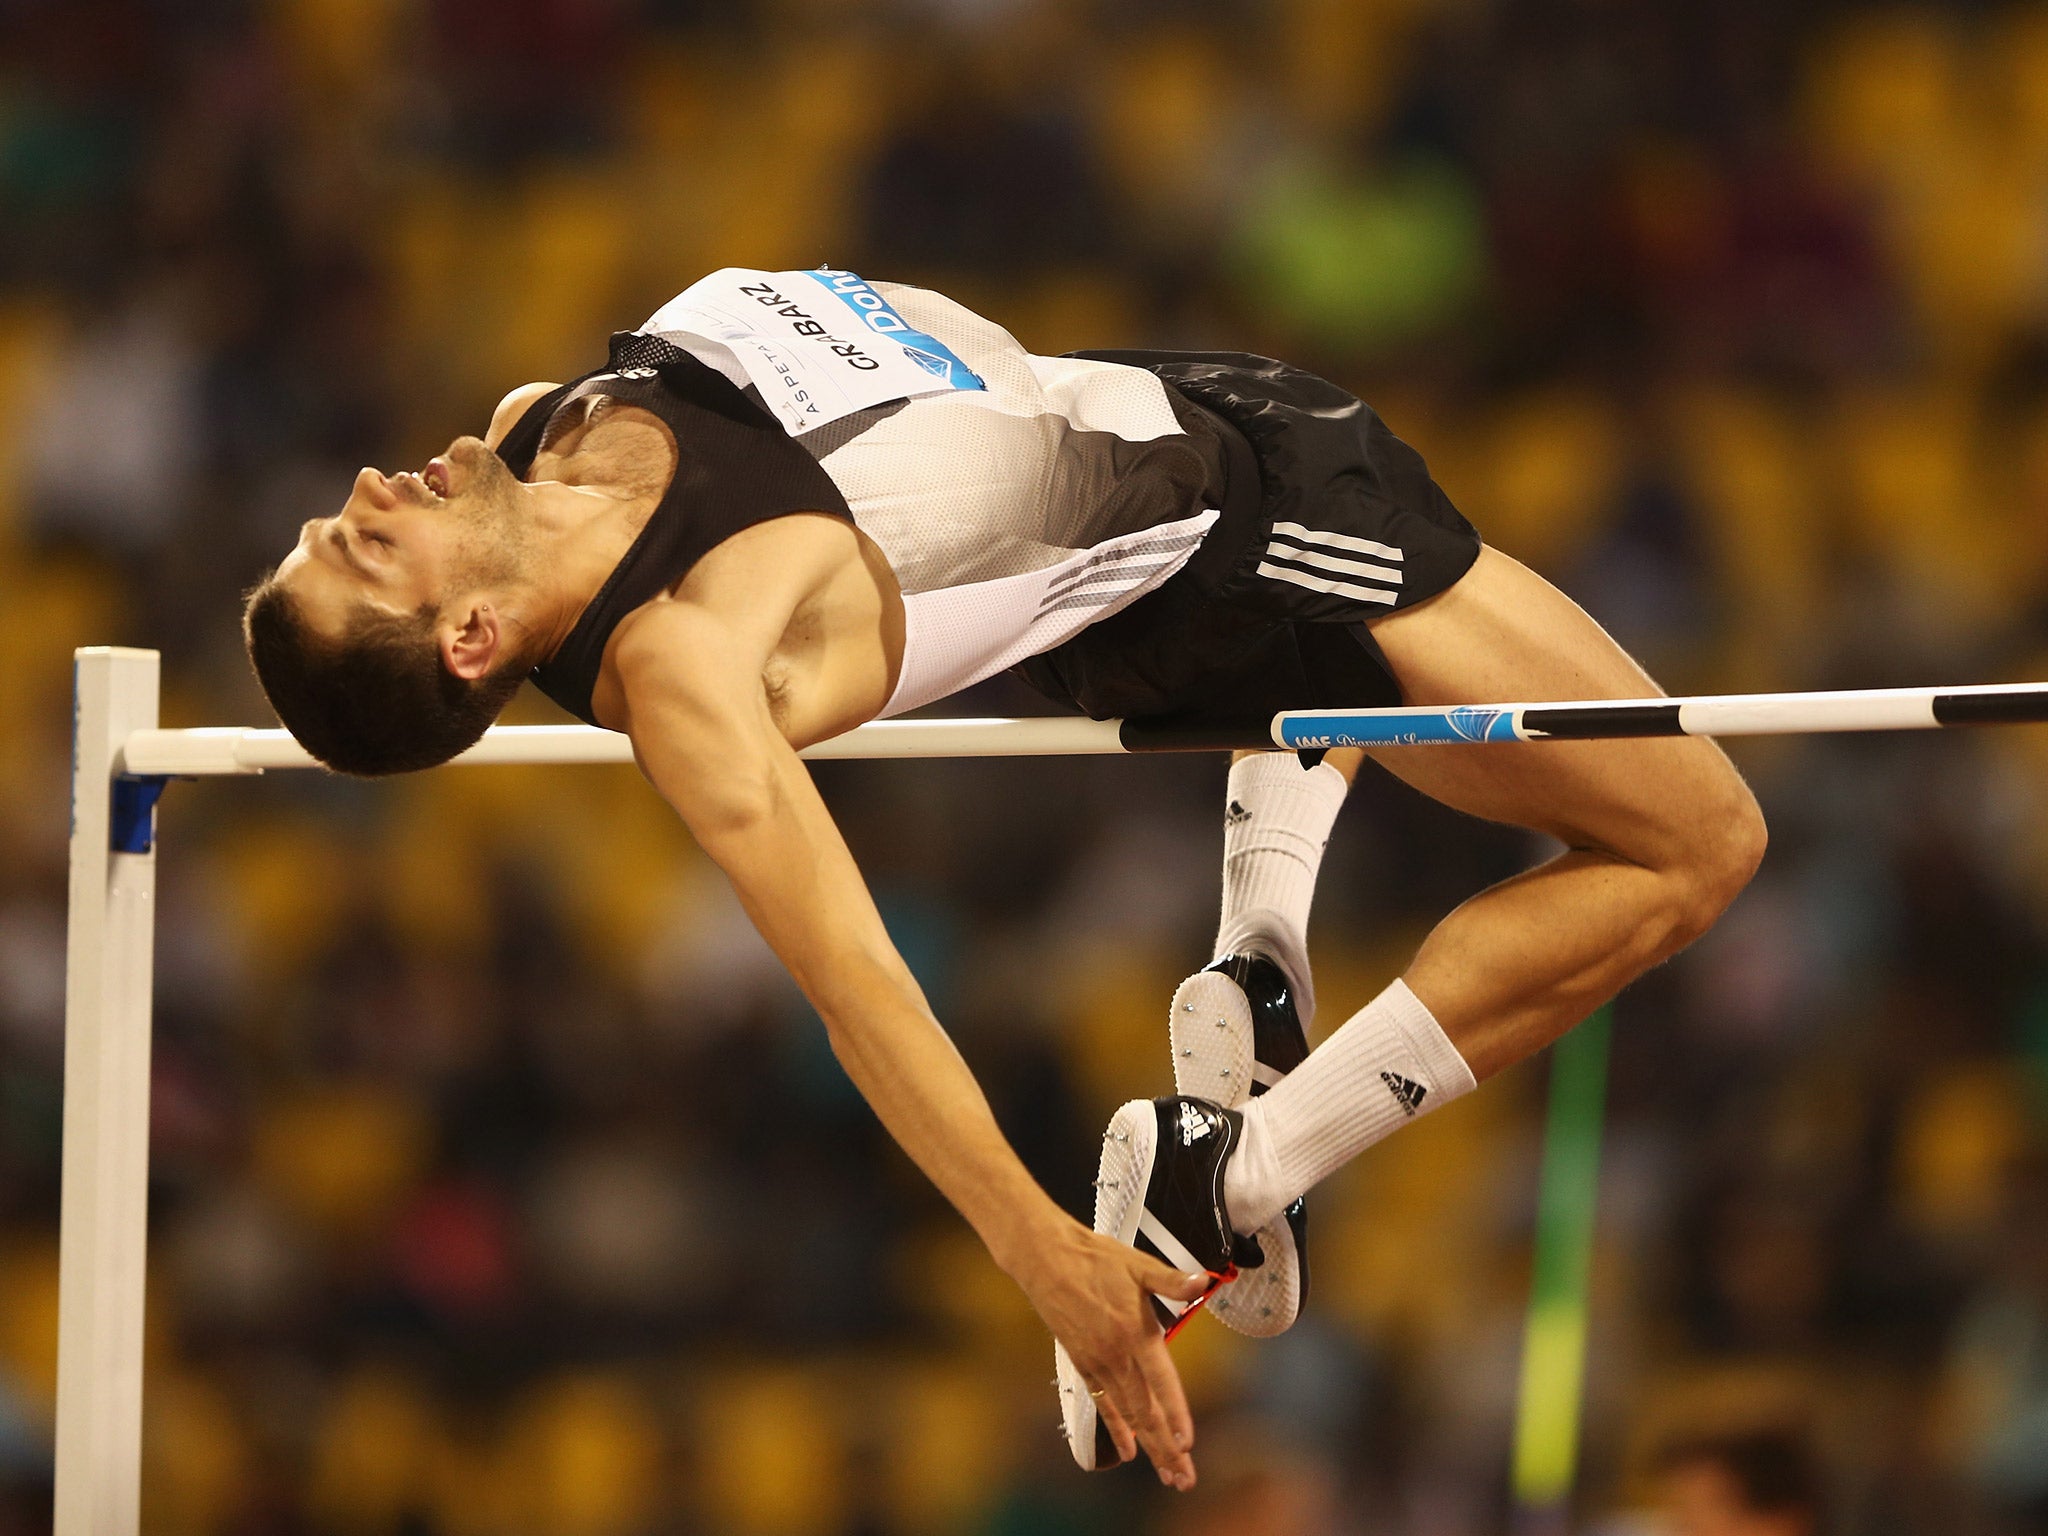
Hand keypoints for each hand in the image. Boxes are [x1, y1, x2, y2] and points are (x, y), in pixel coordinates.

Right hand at [1012, 1218, 1208, 1487]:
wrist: (1045, 1260)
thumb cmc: (1094, 1258)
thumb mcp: (1138, 1264)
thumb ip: (1172, 1280)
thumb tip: (1202, 1282)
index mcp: (1135, 1332)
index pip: (1161, 1382)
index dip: (1174, 1414)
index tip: (1187, 1443)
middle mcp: (1116, 1356)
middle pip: (1145, 1411)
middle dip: (1166, 1447)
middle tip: (1184, 1478)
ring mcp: (1097, 1363)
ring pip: (1128, 1414)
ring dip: (1149, 1446)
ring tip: (1168, 1473)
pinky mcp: (1083, 1364)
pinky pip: (1104, 1404)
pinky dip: (1118, 1429)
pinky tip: (1129, 1452)